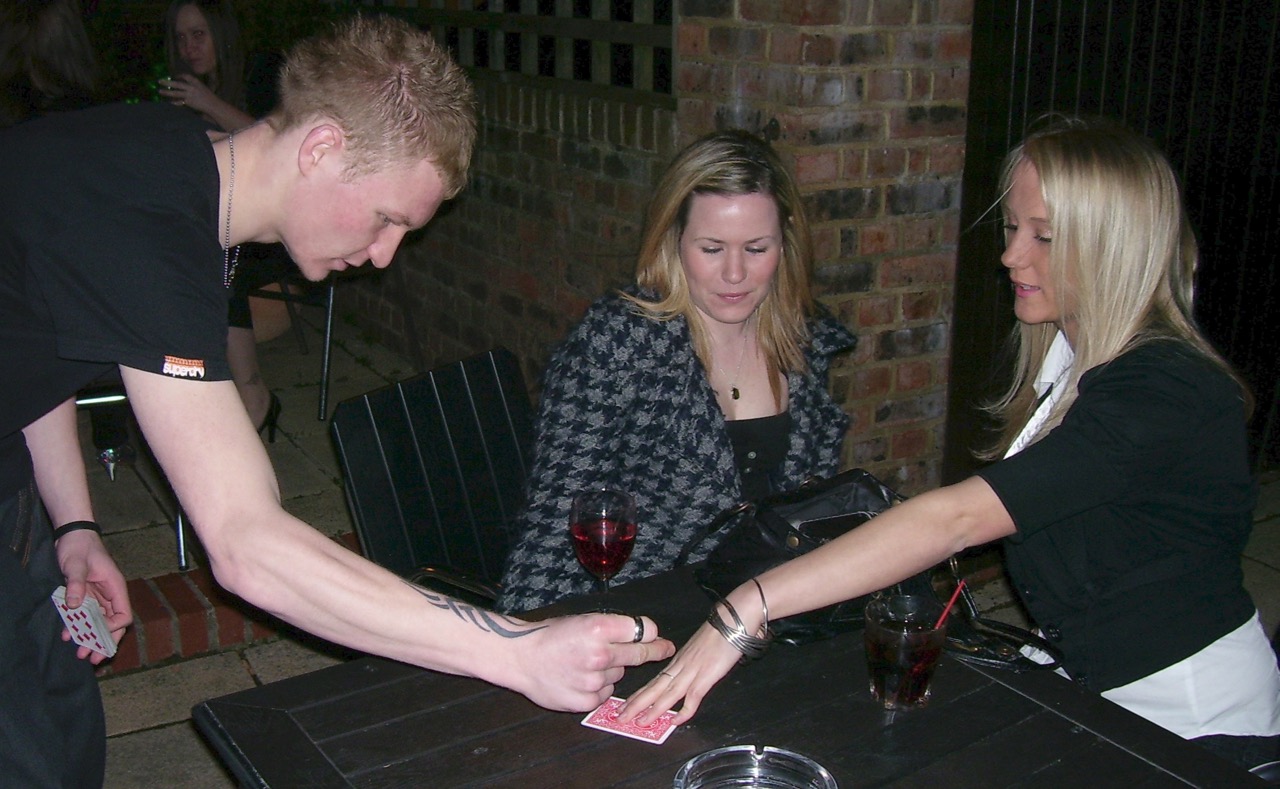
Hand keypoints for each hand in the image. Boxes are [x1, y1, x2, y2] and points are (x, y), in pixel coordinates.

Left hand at [55, 530, 131, 664]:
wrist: (72, 536)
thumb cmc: (79, 547)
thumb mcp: (76, 564)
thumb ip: (76, 583)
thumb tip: (74, 605)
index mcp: (115, 587)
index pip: (123, 614)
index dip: (112, 628)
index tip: (96, 634)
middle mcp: (111, 594)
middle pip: (114, 624)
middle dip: (104, 641)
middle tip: (92, 659)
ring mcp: (99, 596)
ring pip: (100, 623)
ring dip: (91, 638)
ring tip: (80, 653)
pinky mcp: (87, 596)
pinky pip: (86, 616)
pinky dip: (79, 627)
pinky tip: (67, 635)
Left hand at [158, 74, 215, 113]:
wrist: (214, 105)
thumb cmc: (209, 97)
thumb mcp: (202, 88)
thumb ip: (194, 85)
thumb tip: (184, 85)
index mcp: (196, 82)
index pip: (185, 76)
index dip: (179, 76)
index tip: (175, 76)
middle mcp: (191, 87)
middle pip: (177, 83)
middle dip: (168, 82)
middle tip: (159, 81)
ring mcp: (189, 95)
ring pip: (175, 92)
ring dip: (167, 92)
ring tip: (160, 91)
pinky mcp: (189, 102)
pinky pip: (179, 101)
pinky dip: (174, 102)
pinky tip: (169, 102)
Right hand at [508, 612, 673, 711]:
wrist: (520, 658)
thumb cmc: (549, 636)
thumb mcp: (582, 619)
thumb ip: (611, 627)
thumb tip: (643, 634)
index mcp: (599, 628)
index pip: (642, 630)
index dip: (651, 632)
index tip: (658, 637)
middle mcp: (600, 654)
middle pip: (639, 654)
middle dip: (654, 651)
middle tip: (665, 649)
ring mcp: (593, 680)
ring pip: (618, 674)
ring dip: (611, 669)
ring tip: (584, 664)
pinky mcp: (586, 700)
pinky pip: (605, 693)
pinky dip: (598, 687)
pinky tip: (579, 679)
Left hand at [618, 619, 741, 724]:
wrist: (731, 621)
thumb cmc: (719, 632)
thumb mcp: (699, 649)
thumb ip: (691, 662)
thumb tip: (686, 673)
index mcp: (677, 662)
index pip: (653, 682)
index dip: (638, 695)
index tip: (625, 705)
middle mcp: (680, 667)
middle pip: (654, 689)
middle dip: (635, 705)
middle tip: (619, 717)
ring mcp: (692, 672)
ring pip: (667, 694)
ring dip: (651, 710)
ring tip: (638, 722)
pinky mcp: (706, 676)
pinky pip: (692, 698)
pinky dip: (683, 711)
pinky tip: (674, 721)